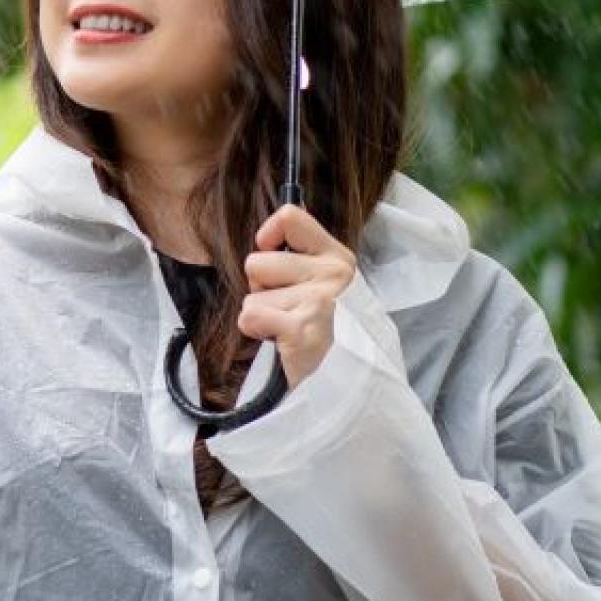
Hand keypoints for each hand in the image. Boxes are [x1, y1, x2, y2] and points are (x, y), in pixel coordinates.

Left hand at [238, 202, 358, 387]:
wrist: (351, 384)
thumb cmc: (330, 331)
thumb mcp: (327, 286)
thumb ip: (303, 258)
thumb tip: (267, 235)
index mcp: (337, 258)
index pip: (290, 217)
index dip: (268, 236)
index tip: (271, 255)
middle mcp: (332, 275)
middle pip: (256, 262)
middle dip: (261, 290)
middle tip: (286, 310)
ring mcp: (319, 302)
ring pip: (251, 296)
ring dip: (262, 315)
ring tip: (288, 328)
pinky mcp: (301, 330)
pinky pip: (249, 317)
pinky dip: (258, 332)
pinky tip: (282, 341)